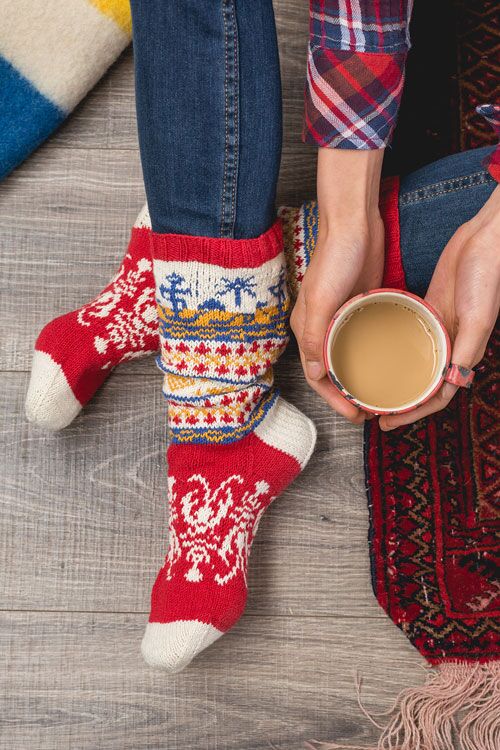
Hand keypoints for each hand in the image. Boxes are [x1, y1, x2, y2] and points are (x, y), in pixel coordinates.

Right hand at [291, 148, 384, 423]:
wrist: (354, 224)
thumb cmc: (334, 257)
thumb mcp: (321, 298)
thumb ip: (315, 335)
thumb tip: (315, 374)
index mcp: (306, 328)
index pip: (316, 376)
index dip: (333, 399)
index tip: (353, 414)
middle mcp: (320, 327)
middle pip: (331, 372)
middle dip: (345, 396)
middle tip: (367, 413)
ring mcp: (340, 319)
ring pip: (346, 359)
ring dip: (357, 380)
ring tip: (375, 396)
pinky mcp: (358, 308)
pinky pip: (361, 341)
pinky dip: (369, 358)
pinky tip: (383, 367)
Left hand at [380, 184, 499, 430]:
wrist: (484, 239)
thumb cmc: (486, 277)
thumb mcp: (477, 318)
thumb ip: (466, 351)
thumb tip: (451, 385)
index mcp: (463, 353)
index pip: (436, 396)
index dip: (413, 413)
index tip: (388, 422)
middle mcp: (450, 345)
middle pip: (421, 383)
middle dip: (399, 400)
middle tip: (372, 411)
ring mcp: (438, 327)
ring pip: (414, 361)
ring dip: (395, 376)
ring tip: (369, 385)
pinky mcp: (429, 308)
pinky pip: (408, 333)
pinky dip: (393, 344)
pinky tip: (374, 348)